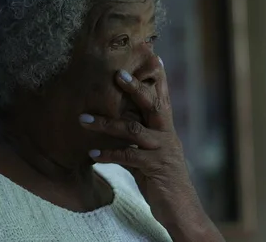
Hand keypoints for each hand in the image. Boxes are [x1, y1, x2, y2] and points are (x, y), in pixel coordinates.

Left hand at [79, 57, 222, 241]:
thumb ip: (137, 139)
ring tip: (83, 119)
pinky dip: (109, 154)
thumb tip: (115, 125)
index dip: (158, 77)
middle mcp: (166, 135)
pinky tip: (92, 155)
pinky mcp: (154, 169)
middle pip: (152, 104)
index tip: (154, 55)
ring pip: (133, 130)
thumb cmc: (163, 179)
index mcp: (166, 129)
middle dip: (135, 88)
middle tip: (117, 73)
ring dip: (106, 123)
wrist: (182, 209)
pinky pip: (128, 158)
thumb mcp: (151, 154)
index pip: (162, 98)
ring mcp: (161, 151)